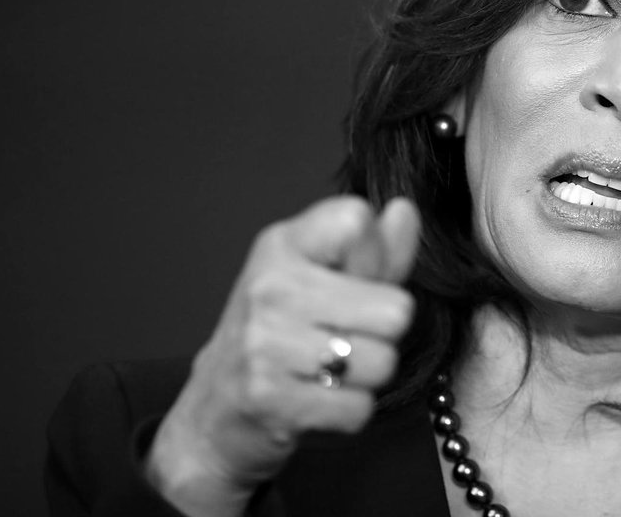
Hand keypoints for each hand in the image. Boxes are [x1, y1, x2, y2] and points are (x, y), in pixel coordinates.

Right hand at [144, 196, 420, 516]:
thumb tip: (405, 210)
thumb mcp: (324, 276)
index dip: (376, 258)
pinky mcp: (268, 397)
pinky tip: (319, 398)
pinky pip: (358, 407)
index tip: (352, 281)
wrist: (215, 407)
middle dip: (383, 333)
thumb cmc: (281, 332)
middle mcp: (270, 287)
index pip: (357, 221)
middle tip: (345, 337)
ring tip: (332, 370)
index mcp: (283, 245)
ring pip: (382, 363)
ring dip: (368, 376)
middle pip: (396, 310)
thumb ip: (376, 250)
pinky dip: (349, 410)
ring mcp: (264, 341)